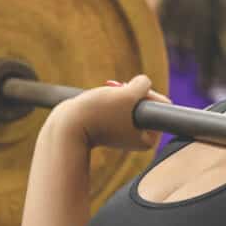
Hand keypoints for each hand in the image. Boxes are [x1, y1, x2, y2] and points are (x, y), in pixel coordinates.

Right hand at [49, 74, 170, 150]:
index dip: (147, 94)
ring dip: (120, 95)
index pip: (161, 105)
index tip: (131, 96)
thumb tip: (143, 84)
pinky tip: (98, 102)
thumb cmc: (99, 112)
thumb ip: (144, 85)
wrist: (65, 125)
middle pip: (146, 102)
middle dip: (132, 94)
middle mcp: (137, 139)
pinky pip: (117, 103)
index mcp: (148, 140)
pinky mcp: (109, 125)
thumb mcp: (128, 94)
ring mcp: (123, 132)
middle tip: (116, 95)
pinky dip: (110, 98)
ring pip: (131, 101)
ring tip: (105, 99)